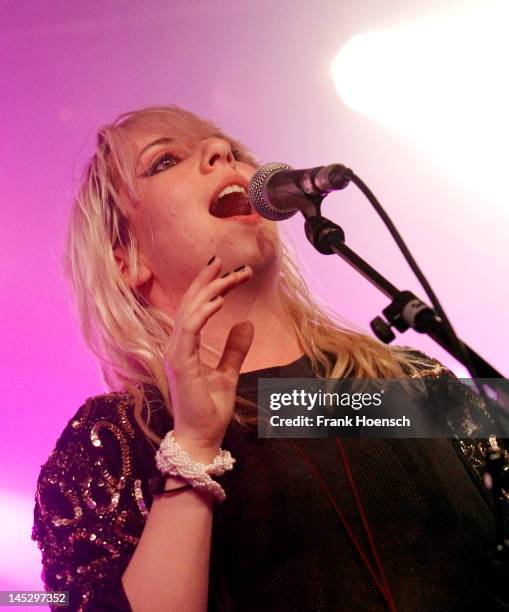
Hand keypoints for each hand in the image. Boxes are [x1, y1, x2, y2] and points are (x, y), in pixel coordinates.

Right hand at [163, 256, 253, 461]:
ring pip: (189, 311)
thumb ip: (234, 349)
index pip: (195, 308)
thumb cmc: (210, 409)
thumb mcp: (228, 373)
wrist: (201, 439)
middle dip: (209, 280)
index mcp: (185, 346)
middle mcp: (176, 345)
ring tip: (229, 275)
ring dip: (210, 291)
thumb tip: (246, 324)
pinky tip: (220, 302)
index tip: (230, 272)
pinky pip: (189, 330)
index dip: (209, 287)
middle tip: (226, 261)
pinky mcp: (180, 363)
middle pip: (190, 303)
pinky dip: (203, 313)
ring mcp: (176, 353)